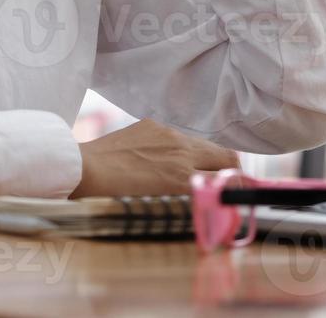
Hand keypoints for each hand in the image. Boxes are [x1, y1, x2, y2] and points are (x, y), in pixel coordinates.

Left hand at [72, 118, 239, 197]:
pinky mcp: (153, 124)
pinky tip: (162, 158)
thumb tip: (216, 193)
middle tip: (226, 180)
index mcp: (185, 176)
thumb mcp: (163, 200)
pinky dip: (179, 147)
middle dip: (229, 168)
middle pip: (225, 155)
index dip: (239, 183)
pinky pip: (177, 135)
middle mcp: (181, 151)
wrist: (85, 170)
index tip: (240, 189)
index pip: (230, 175)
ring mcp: (168, 134)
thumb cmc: (119, 195)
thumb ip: (193, 193)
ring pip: (201, 144)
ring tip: (191, 171)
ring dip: (204, 156)